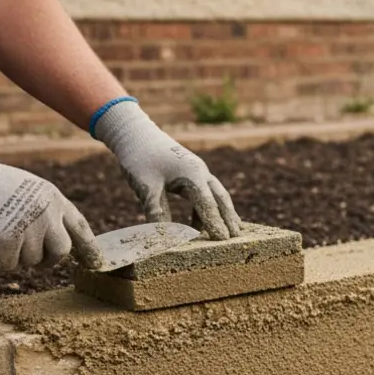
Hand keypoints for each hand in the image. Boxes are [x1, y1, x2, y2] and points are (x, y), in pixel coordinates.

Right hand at [0, 131, 102, 269]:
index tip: (95, 262)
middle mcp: (46, 214)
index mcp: (53, 198)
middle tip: (36, 258)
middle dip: (49, 259)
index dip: (89, 248)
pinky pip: (8, 265)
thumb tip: (60, 246)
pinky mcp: (6, 244)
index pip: (80, 228)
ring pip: (31, 261)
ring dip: (15, 255)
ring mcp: (27, 229)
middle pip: (61, 252)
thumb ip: (47, 212)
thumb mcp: (28, 190)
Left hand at [91, 99, 240, 239]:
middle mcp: (200, 171)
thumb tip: (165, 236)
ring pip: (216, 194)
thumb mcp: (146, 186)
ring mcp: (197, 170)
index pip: (208, 203)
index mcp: (192, 174)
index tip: (224, 240)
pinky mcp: (190, 172)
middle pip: (221, 198)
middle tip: (238, 236)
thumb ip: (157, 211)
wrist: (135, 134)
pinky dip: (206, 208)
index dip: (216, 223)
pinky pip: (204, 192)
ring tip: (227, 231)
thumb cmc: (140, 158)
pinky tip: (199, 224)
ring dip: (221, 213)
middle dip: (229, 217)